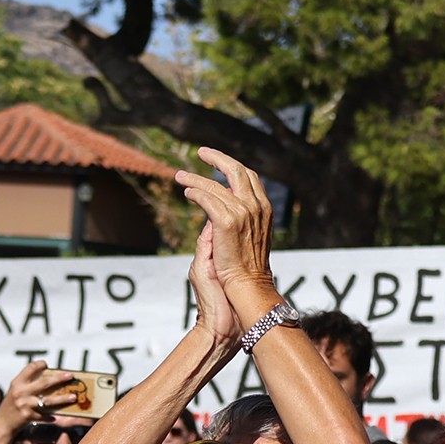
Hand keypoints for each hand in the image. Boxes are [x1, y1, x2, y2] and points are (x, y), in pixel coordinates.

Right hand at [0, 360, 70, 430]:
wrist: (2, 423)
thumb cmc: (12, 405)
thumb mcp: (16, 391)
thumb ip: (29, 385)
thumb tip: (51, 380)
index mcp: (17, 383)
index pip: (30, 368)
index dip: (40, 364)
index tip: (47, 364)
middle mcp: (20, 392)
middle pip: (44, 383)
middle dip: (59, 379)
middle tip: (70, 376)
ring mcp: (25, 404)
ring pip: (48, 400)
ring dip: (62, 399)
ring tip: (73, 397)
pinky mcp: (28, 416)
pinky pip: (44, 415)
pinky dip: (50, 416)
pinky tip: (55, 417)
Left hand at [176, 148, 279, 319]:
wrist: (246, 290)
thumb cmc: (244, 271)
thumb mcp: (244, 240)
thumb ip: (233, 221)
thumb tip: (218, 209)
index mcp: (264, 210)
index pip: (249, 178)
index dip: (233, 167)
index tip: (217, 163)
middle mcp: (256, 208)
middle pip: (237, 171)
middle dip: (218, 158)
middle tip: (202, 153)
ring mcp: (243, 214)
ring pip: (216, 185)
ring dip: (196, 178)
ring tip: (180, 176)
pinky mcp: (227, 223)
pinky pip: (207, 199)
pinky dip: (196, 192)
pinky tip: (187, 193)